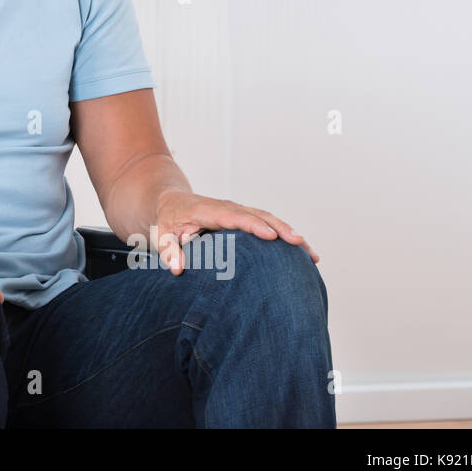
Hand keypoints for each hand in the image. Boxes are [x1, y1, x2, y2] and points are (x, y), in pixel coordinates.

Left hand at [150, 189, 318, 273]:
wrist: (171, 202)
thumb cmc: (167, 220)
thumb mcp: (160, 234)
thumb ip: (167, 250)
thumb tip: (176, 269)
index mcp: (206, 210)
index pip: (232, 217)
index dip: (252, 225)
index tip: (271, 236)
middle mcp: (227, 208)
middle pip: (257, 215)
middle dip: (280, 228)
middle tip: (299, 244)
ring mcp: (238, 211)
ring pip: (268, 219)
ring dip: (290, 234)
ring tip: (311, 254)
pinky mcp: (244, 218)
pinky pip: (268, 224)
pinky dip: (286, 236)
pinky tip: (305, 253)